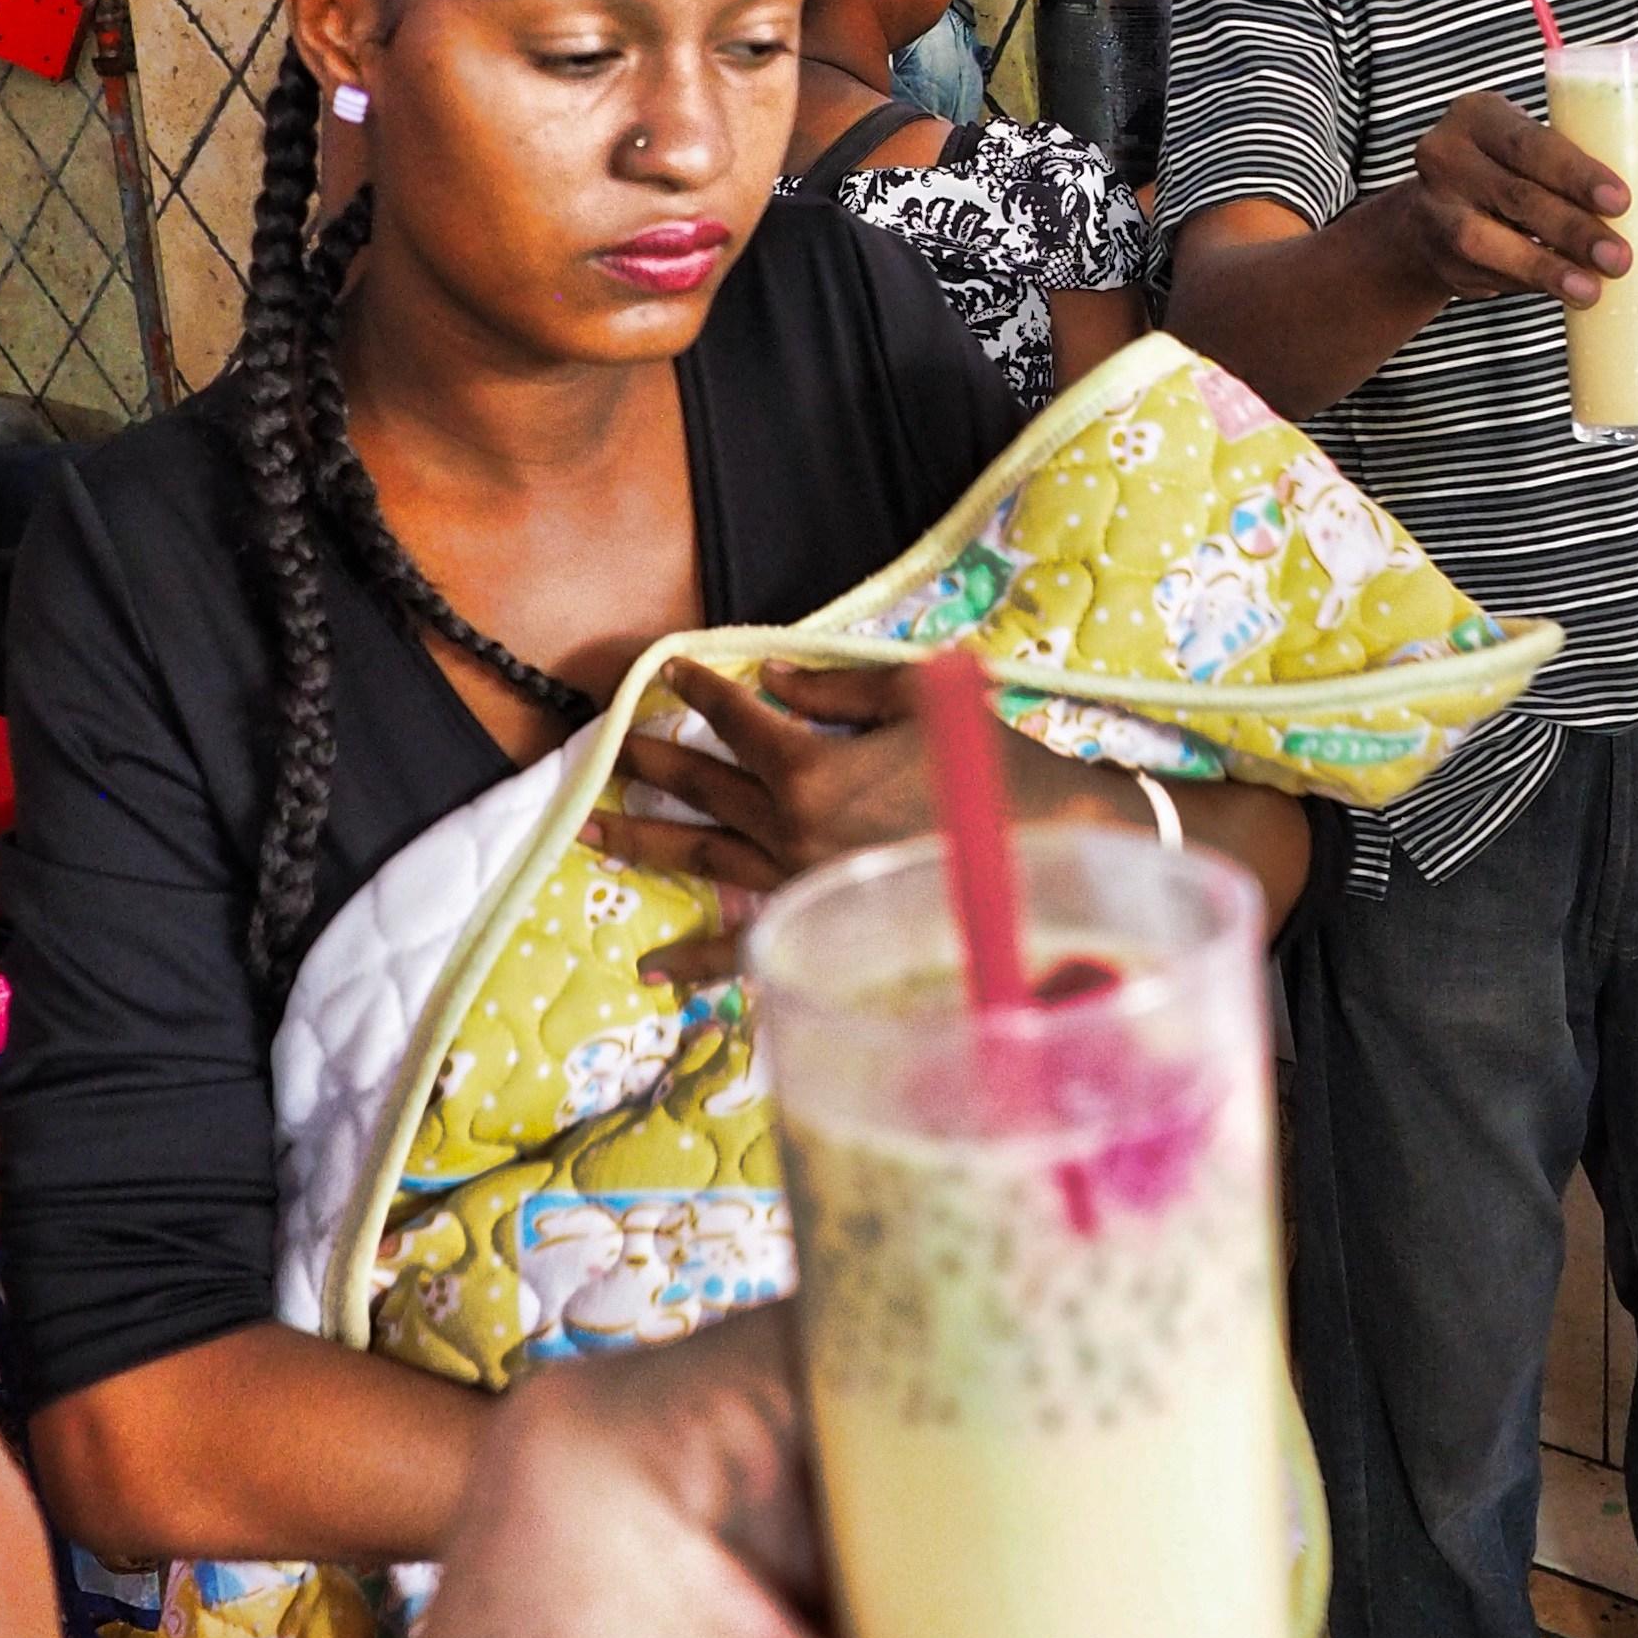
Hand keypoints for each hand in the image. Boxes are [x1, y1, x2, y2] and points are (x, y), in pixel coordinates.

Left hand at [103, 1319, 1407, 1637]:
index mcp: (612, 1446)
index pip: (872, 1329)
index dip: (1032, 1358)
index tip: (1183, 1386)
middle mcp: (616, 1494)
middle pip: (891, 1440)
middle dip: (1046, 1501)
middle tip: (1213, 1524)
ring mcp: (641, 1611)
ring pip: (884, 1555)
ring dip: (1009, 1606)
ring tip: (1174, 1627)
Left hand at [592, 655, 1097, 982]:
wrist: (1046, 846)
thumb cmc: (988, 763)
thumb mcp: (916, 696)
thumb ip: (834, 687)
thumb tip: (774, 678)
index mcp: (810, 768)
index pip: (736, 720)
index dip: (700, 689)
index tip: (667, 669)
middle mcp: (791, 828)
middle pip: (702, 787)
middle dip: (651, 760)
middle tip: (604, 745)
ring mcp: (800, 882)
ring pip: (703, 856)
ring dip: (643, 840)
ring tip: (591, 828)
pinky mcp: (821, 922)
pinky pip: (747, 944)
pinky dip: (699, 959)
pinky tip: (654, 968)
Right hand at [1388, 89, 1637, 314]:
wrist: (1434, 220)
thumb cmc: (1516, 179)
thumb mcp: (1552, 163)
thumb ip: (1619, 179)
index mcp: (1483, 115)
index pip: (1531, 140)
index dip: (1576, 171)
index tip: (1623, 199)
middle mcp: (1448, 153)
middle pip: (1517, 192)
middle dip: (1573, 227)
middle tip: (1622, 257)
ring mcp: (1435, 206)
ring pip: (1491, 239)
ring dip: (1548, 266)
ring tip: (1593, 288)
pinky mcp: (1437, 253)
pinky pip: (1486, 270)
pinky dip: (1529, 282)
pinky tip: (1563, 293)